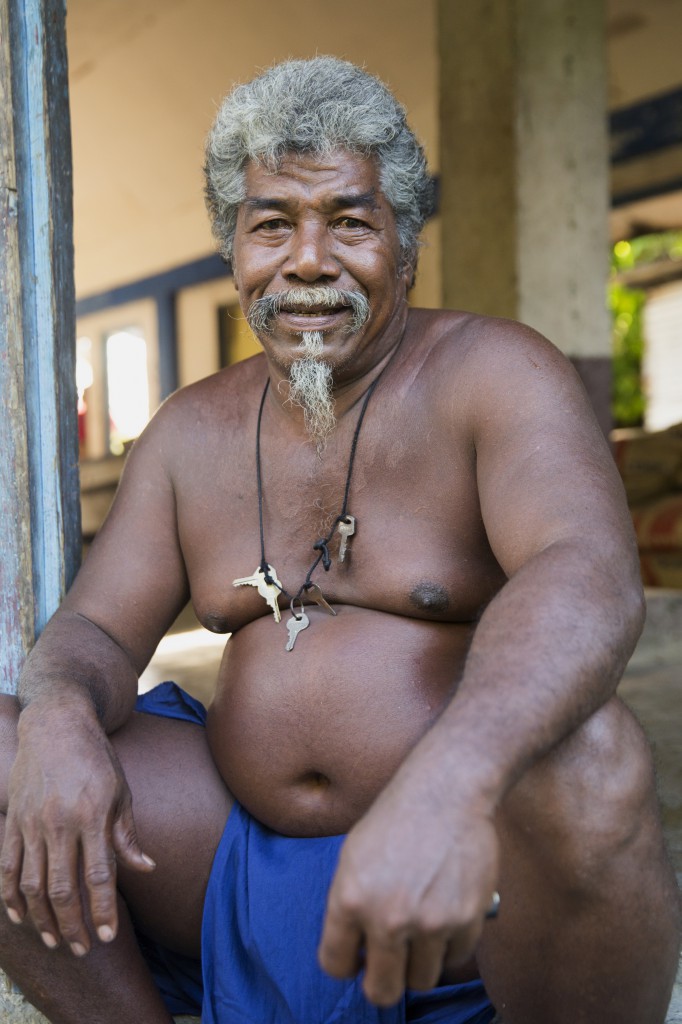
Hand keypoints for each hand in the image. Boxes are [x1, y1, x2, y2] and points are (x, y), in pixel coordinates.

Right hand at [0, 699, 154, 954]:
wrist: (56, 724)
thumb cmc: (96, 759)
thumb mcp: (121, 791)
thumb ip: (127, 834)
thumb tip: (145, 869)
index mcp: (92, 814)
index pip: (98, 875)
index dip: (103, 911)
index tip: (108, 937)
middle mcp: (58, 821)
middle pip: (62, 889)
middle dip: (73, 926)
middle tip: (83, 949)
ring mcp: (30, 822)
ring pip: (31, 885)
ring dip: (42, 919)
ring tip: (56, 941)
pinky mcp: (11, 820)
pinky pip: (6, 868)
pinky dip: (11, 898)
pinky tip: (22, 918)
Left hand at [318, 779, 498, 1006]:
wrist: (445, 791)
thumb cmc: (396, 818)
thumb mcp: (353, 856)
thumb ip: (350, 905)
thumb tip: (354, 951)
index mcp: (350, 899)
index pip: (335, 965)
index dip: (346, 966)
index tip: (357, 960)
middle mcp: (387, 917)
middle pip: (382, 990)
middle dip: (383, 984)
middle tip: (390, 968)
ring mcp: (429, 922)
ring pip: (422, 980)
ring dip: (420, 964)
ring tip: (421, 933)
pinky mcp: (465, 919)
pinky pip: (455, 957)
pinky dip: (451, 944)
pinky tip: (446, 914)